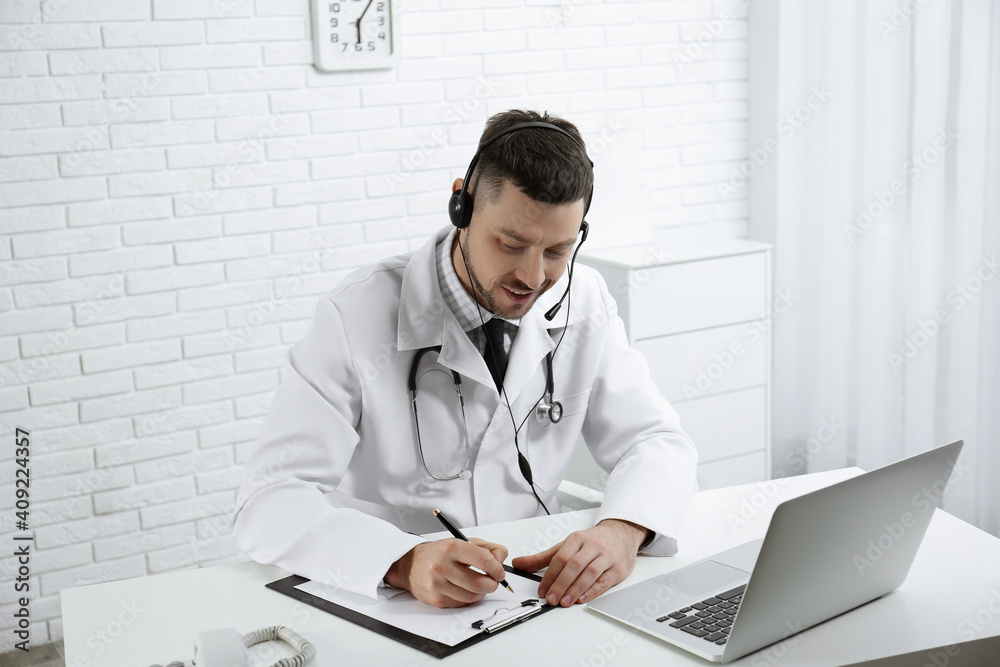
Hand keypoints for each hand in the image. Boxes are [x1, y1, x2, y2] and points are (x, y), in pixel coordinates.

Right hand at [384, 537, 508, 607]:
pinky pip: (461, 603)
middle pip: (479, 583)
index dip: (496, 568)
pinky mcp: (436, 599)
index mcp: (451, 548)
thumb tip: (501, 559)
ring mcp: (438, 584)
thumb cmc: (439, 553)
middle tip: (493, 581)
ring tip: (480, 584)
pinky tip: (466, 589)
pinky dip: (469, 598)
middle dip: (492, 584)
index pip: (483, 560)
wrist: (411, 565)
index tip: (499, 572)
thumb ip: (487, 548)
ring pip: (472, 596)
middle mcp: (442, 566)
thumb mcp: (463, 542)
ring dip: (481, 593)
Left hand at [511, 519, 646, 606]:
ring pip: (589, 573)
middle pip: (574, 566)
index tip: (542, 590)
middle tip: (552, 598)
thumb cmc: (592, 541)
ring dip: (575, 589)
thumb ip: (543, 557)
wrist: (621, 533)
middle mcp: (592, 546)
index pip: (560, 558)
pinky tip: (582, 598)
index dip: (549, 576)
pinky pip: (604, 581)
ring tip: (564, 601)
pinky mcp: (618, 568)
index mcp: (577, 539)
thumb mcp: (566, 545)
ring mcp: (606, 557)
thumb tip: (519, 563)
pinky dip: (592, 591)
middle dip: (561, 584)